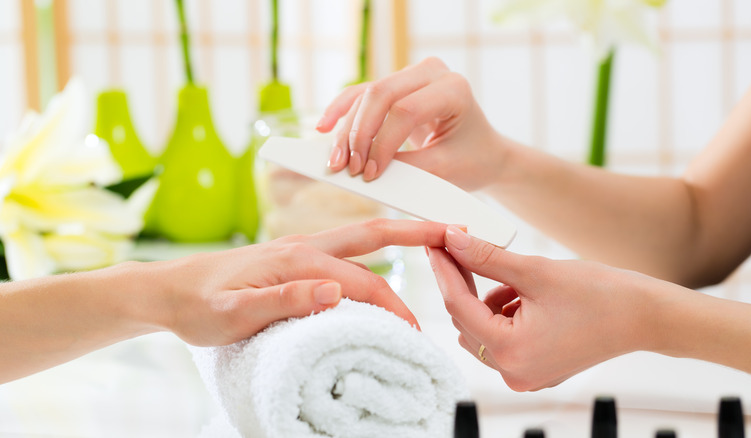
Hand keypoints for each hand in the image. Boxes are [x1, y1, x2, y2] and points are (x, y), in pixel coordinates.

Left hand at [152, 219, 447, 345]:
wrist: (167, 290)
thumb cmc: (198, 305)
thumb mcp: (233, 312)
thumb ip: (282, 300)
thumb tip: (333, 291)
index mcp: (296, 259)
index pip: (360, 283)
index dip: (392, 307)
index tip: (415, 332)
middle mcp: (304, 246)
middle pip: (371, 235)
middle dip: (415, 233)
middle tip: (453, 232)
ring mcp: (300, 249)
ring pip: (360, 238)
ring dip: (398, 237)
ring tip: (431, 238)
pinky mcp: (294, 257)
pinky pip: (344, 250)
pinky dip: (373, 251)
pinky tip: (381, 260)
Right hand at [316, 57, 509, 190]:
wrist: (483, 151)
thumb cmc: (471, 160)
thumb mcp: (446, 170)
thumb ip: (408, 169)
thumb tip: (366, 172)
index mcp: (454, 89)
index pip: (406, 110)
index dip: (382, 142)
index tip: (370, 174)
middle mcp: (432, 72)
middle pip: (380, 95)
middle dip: (358, 134)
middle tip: (347, 167)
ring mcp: (412, 75)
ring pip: (366, 96)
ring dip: (346, 129)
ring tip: (334, 160)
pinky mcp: (396, 85)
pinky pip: (361, 95)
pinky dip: (341, 112)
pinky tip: (323, 128)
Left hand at [427, 225, 666, 390]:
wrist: (646, 316)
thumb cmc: (600, 294)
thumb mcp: (535, 271)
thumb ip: (486, 258)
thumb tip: (452, 240)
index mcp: (511, 352)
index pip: (458, 305)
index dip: (444, 269)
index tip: (434, 241)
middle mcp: (513, 372)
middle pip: (466, 320)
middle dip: (465, 283)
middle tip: (464, 247)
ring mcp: (524, 375)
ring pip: (481, 330)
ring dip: (486, 300)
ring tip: (514, 279)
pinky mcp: (534, 369)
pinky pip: (501, 339)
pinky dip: (503, 314)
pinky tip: (524, 296)